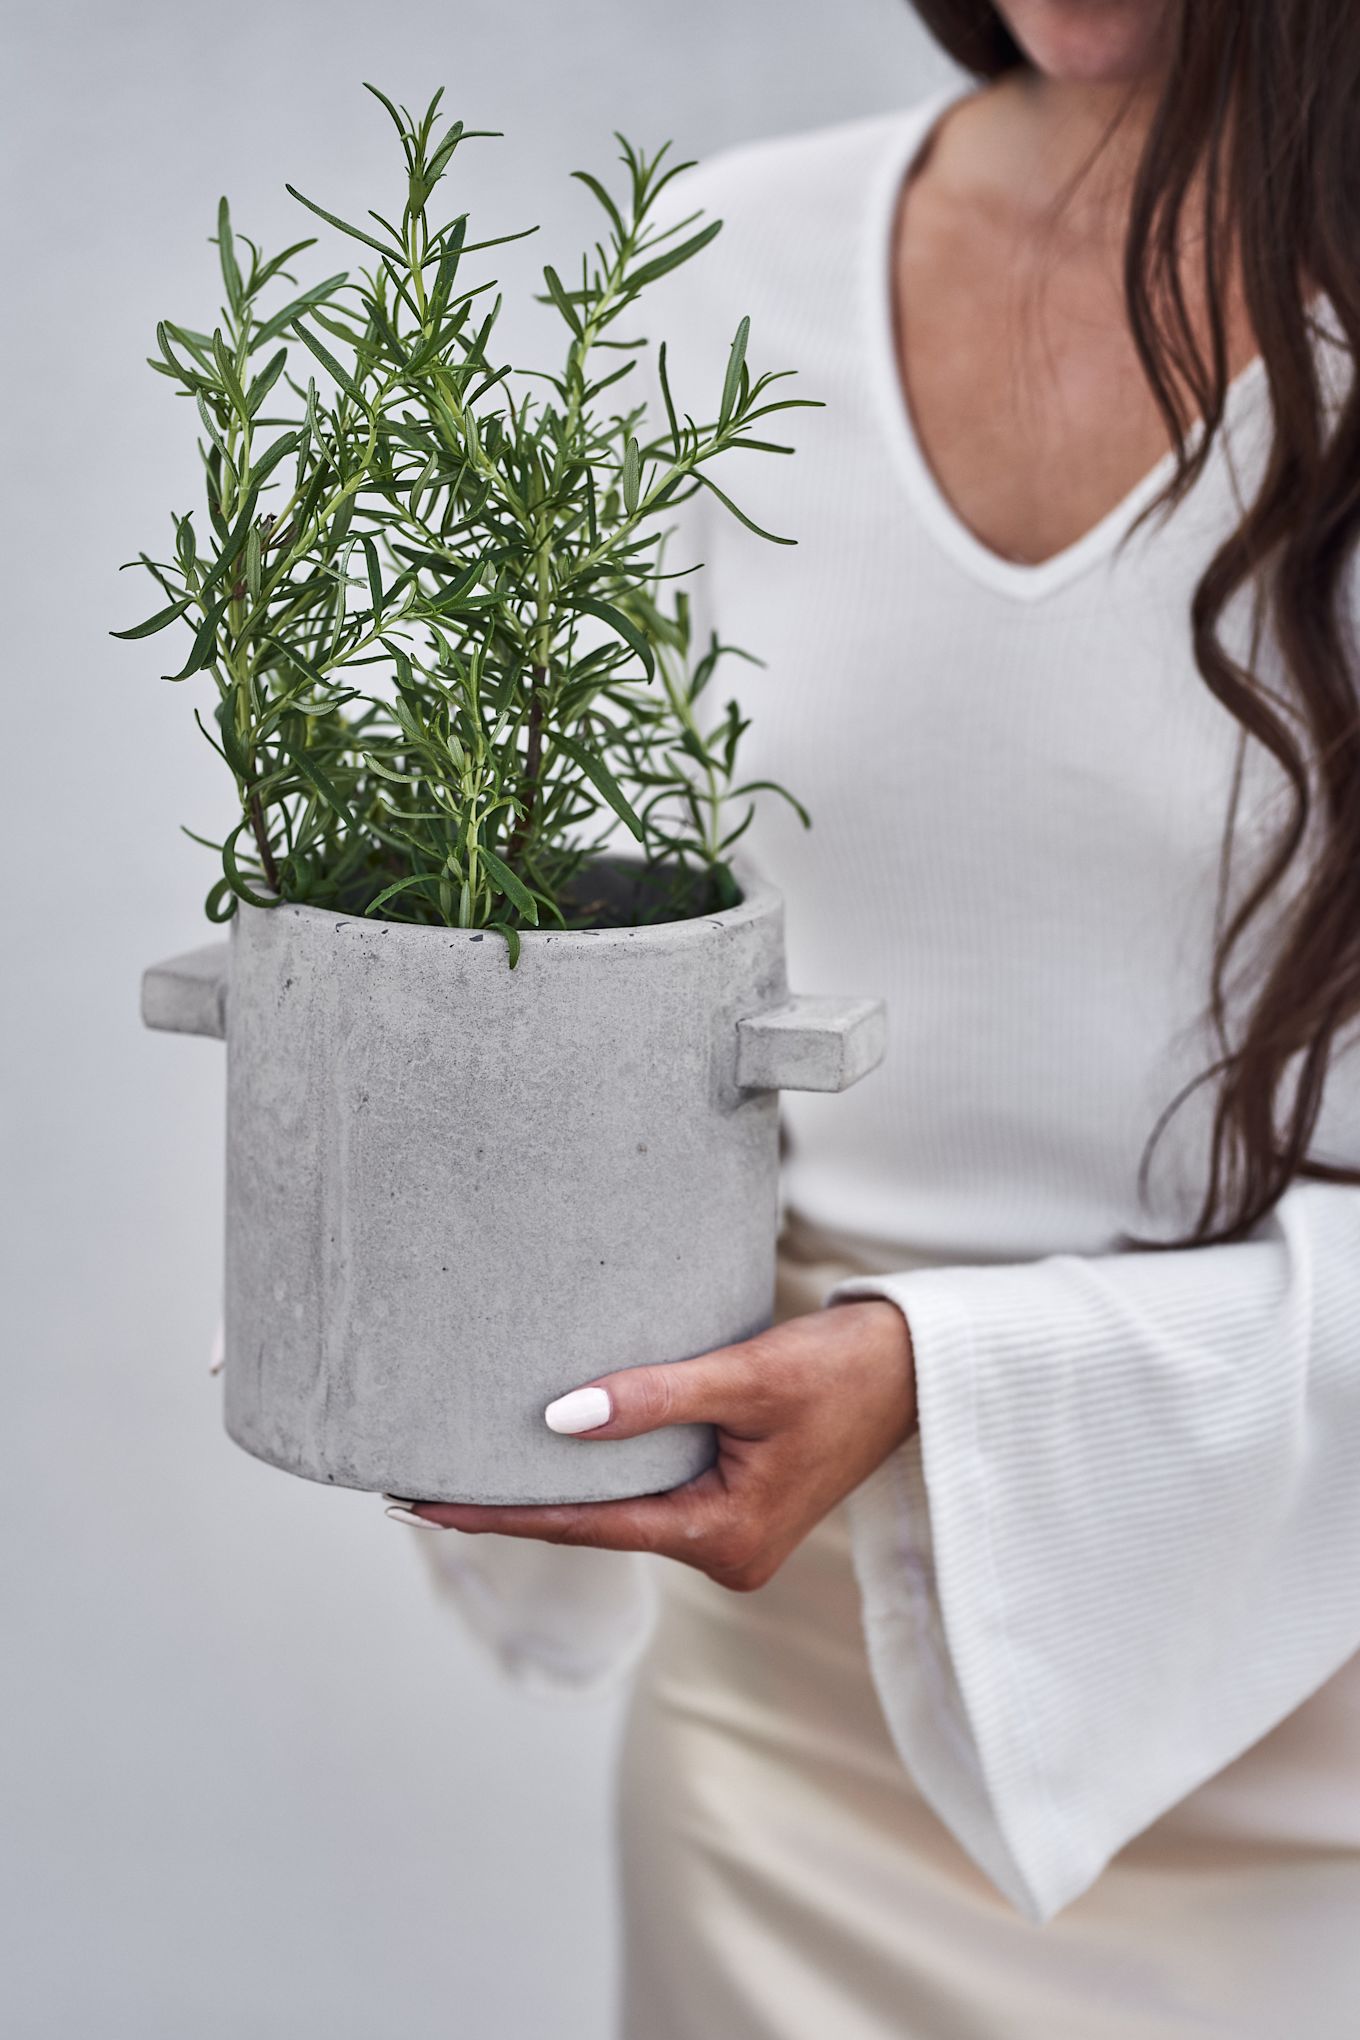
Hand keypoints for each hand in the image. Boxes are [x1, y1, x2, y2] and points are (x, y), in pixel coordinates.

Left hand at [394, 1299, 915, 1592]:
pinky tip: (559, 1448)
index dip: (499, 1515)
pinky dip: (606, 1472)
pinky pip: (655, 1492)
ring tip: (472, 1462)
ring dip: (560, 1487)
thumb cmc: (848, 1368)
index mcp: (724, 1537)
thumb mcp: (748, 1376)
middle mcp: (725, 1553)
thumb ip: (652, 1398)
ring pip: (625, 1509)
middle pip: (597, 1526)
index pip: (584, 1526)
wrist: (925, 1367)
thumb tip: (556, 1419)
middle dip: (515, 1506)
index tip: (421, 1505)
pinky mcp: (742, 1506)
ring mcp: (735, 1535)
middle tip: (419, 1485)